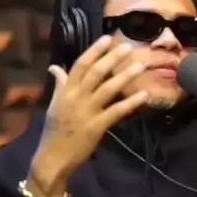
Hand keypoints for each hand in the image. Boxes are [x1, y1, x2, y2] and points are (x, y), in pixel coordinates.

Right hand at [28, 35, 148, 196]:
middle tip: (128, 47)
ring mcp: (86, 112)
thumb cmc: (54, 131)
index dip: (94, 50)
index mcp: (65, 91)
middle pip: (96, 72)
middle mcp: (75, 98)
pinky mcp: (97, 126)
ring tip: (140, 66)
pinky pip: (116, 111)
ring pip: (108, 89)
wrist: (52, 158)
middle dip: (112, 58)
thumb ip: (59, 85)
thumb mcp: (55, 105)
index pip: (80, 65)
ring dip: (125, 76)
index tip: (107, 38)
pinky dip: (131, 102)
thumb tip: (55, 67)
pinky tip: (144, 95)